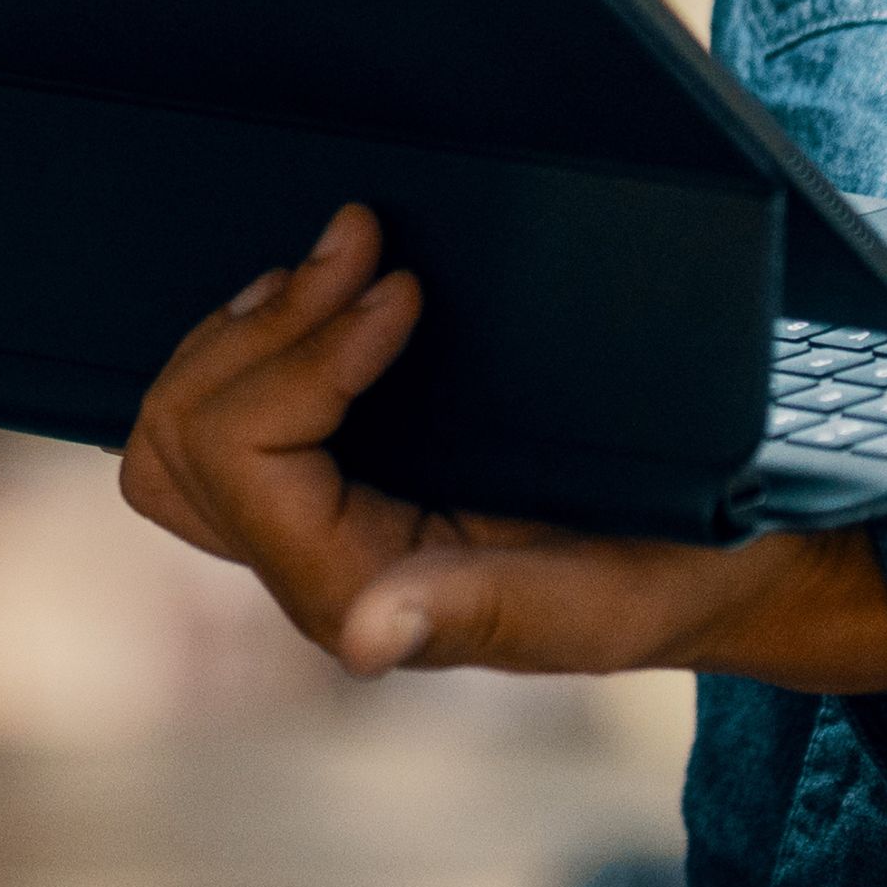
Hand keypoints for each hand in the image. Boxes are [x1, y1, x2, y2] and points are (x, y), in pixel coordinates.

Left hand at [122, 211, 886, 694]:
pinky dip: (261, 336)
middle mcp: (305, 561)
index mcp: (346, 589)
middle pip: (177, 441)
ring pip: (180, 424)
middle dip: (258, 331)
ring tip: (338, 259)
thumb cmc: (655, 576)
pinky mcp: (330, 477)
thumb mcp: (581, 597)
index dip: (304, 356)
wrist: (708, 560)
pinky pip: (228, 410)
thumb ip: (472, 611)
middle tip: (361, 250)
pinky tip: (326, 291)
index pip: (237, 457)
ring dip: (248, 326)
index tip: (402, 291)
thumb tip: (362, 637)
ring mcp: (306, 518)